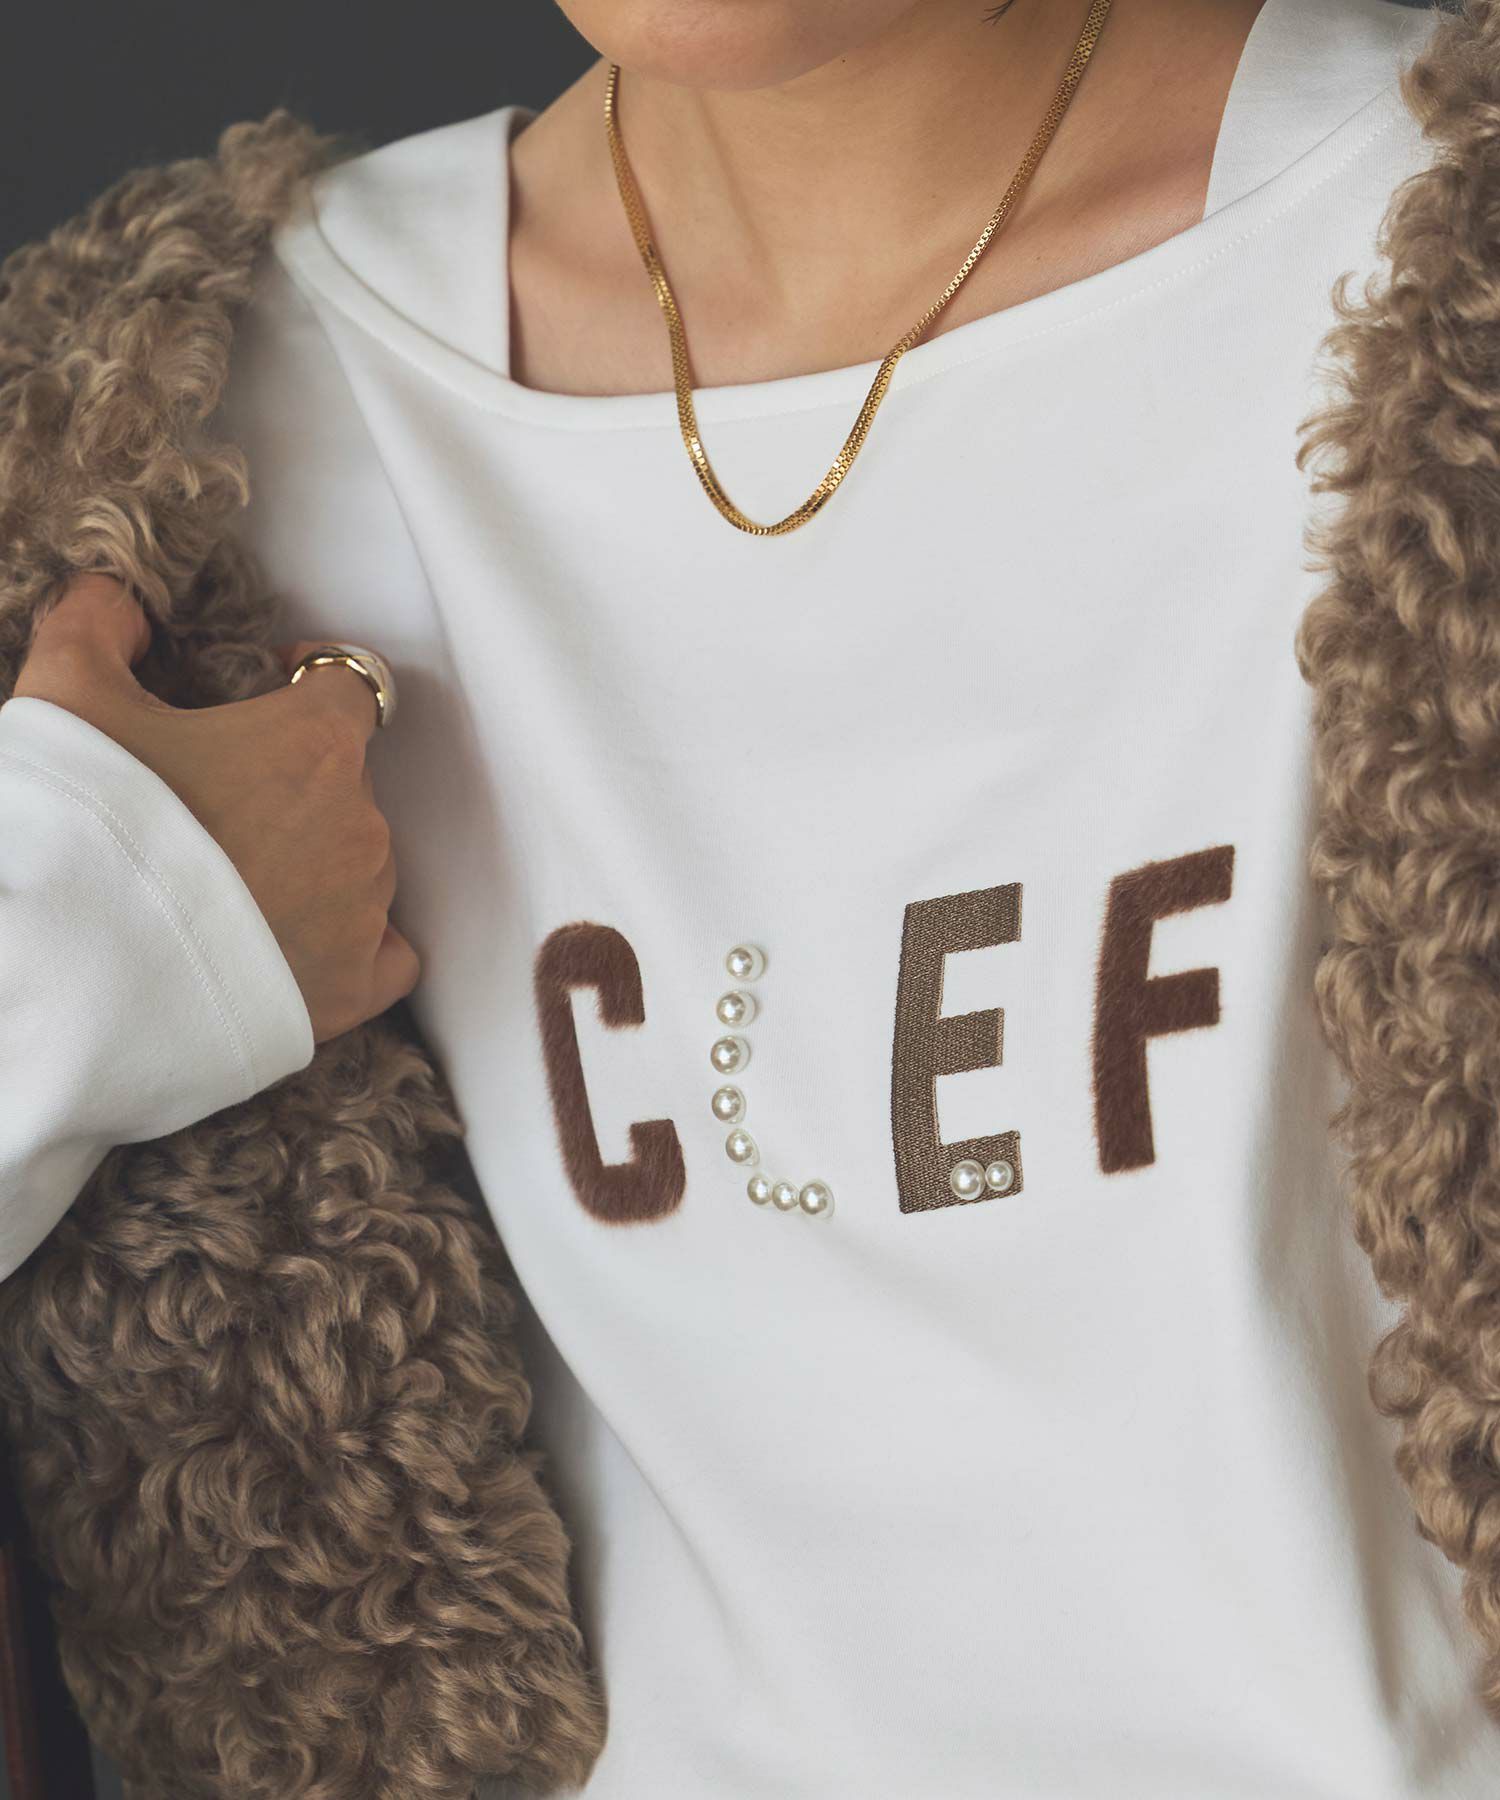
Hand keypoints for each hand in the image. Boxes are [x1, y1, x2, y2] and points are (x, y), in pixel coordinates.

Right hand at [14, 574, 419, 1044]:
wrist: (77, 969)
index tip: (266, 695)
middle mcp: (360, 822)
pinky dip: (357, 944)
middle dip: (295, 785)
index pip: (355, 686)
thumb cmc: (85, 826)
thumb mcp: (67, 696)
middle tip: (218, 808)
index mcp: (315, 742)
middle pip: (350, 782)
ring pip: (363, 865)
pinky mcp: (355, 986)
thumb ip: (97, 623)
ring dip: (316, 862)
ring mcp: (365, 908)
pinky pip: (390, 956)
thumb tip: (118, 599)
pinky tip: (302, 943)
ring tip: (234, 884)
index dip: (309, 683)